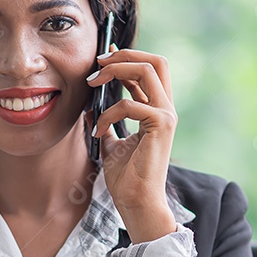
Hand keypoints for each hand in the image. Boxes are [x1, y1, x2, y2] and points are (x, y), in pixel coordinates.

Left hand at [85, 47, 177, 242]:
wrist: (137, 202)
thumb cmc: (127, 178)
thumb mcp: (110, 143)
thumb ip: (106, 123)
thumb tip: (90, 108)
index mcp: (158, 109)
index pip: (149, 69)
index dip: (126, 57)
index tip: (102, 56)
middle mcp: (166, 108)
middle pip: (155, 61)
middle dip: (124, 55)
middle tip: (98, 62)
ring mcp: (166, 115)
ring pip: (147, 70)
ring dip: (115, 71)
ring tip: (93, 84)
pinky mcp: (161, 125)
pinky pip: (130, 104)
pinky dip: (108, 113)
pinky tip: (97, 129)